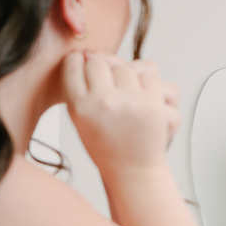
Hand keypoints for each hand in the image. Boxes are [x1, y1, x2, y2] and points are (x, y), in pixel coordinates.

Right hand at [61, 51, 180, 177]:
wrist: (133, 171)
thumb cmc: (107, 146)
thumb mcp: (81, 121)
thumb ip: (80, 89)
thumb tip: (87, 53)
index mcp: (79, 107)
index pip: (72, 65)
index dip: (79, 62)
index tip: (84, 64)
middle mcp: (103, 102)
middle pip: (99, 62)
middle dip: (103, 67)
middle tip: (108, 85)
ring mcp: (129, 101)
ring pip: (126, 67)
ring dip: (127, 75)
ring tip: (126, 95)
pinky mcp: (152, 103)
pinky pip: (150, 73)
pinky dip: (148, 82)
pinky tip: (142, 96)